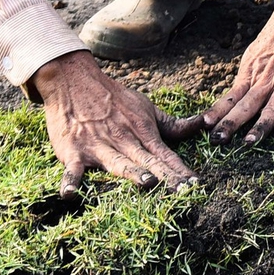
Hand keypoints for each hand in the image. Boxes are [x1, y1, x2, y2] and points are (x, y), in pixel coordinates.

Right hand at [32, 49, 199, 196]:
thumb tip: (203, 124)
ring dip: (131, 172)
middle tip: (181, 191)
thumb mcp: (146, 108)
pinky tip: (69, 193)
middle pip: (147, 160)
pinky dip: (70, 180)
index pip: (165, 154)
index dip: (180, 169)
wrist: (74, 81)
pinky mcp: (74, 151)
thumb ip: (173, 124)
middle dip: (165, 176)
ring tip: (147, 182)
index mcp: (141, 131)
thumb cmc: (114, 99)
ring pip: (117, 162)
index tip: (195, 185)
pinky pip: (72, 169)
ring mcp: (98, 146)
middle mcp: (123, 140)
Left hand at [201, 0, 273, 142]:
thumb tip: (236, 95)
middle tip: (217, 140)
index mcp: (252, 73)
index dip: (218, 111)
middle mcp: (267, 79)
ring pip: (272, 106)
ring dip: (261, 125)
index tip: (205, 126)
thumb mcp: (256, 54)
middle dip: (231, 123)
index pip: (232, 96)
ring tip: (250, 141)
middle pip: (246, 104)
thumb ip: (249, 76)